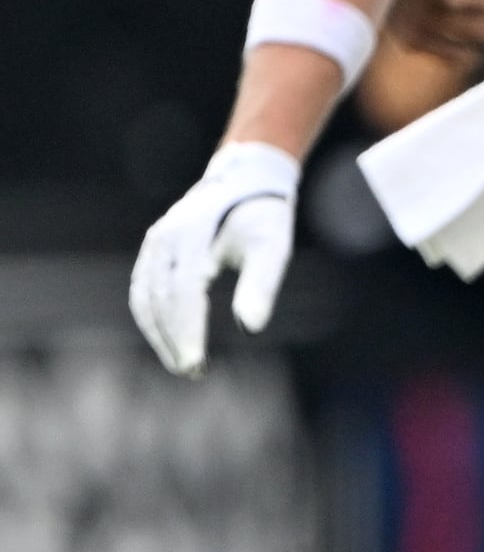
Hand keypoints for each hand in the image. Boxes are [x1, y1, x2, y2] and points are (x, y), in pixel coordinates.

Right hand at [128, 142, 302, 376]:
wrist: (244, 179)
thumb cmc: (262, 215)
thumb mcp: (272, 246)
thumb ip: (261, 284)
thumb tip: (252, 326)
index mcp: (191, 235)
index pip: (182, 292)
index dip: (187, 330)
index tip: (197, 363)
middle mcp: (164, 239)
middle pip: (159, 299)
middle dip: (173, 339)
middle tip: (193, 372)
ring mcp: (154, 244)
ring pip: (145, 298)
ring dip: (160, 334)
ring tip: (184, 363)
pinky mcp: (153, 251)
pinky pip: (143, 291)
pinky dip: (153, 319)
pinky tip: (171, 341)